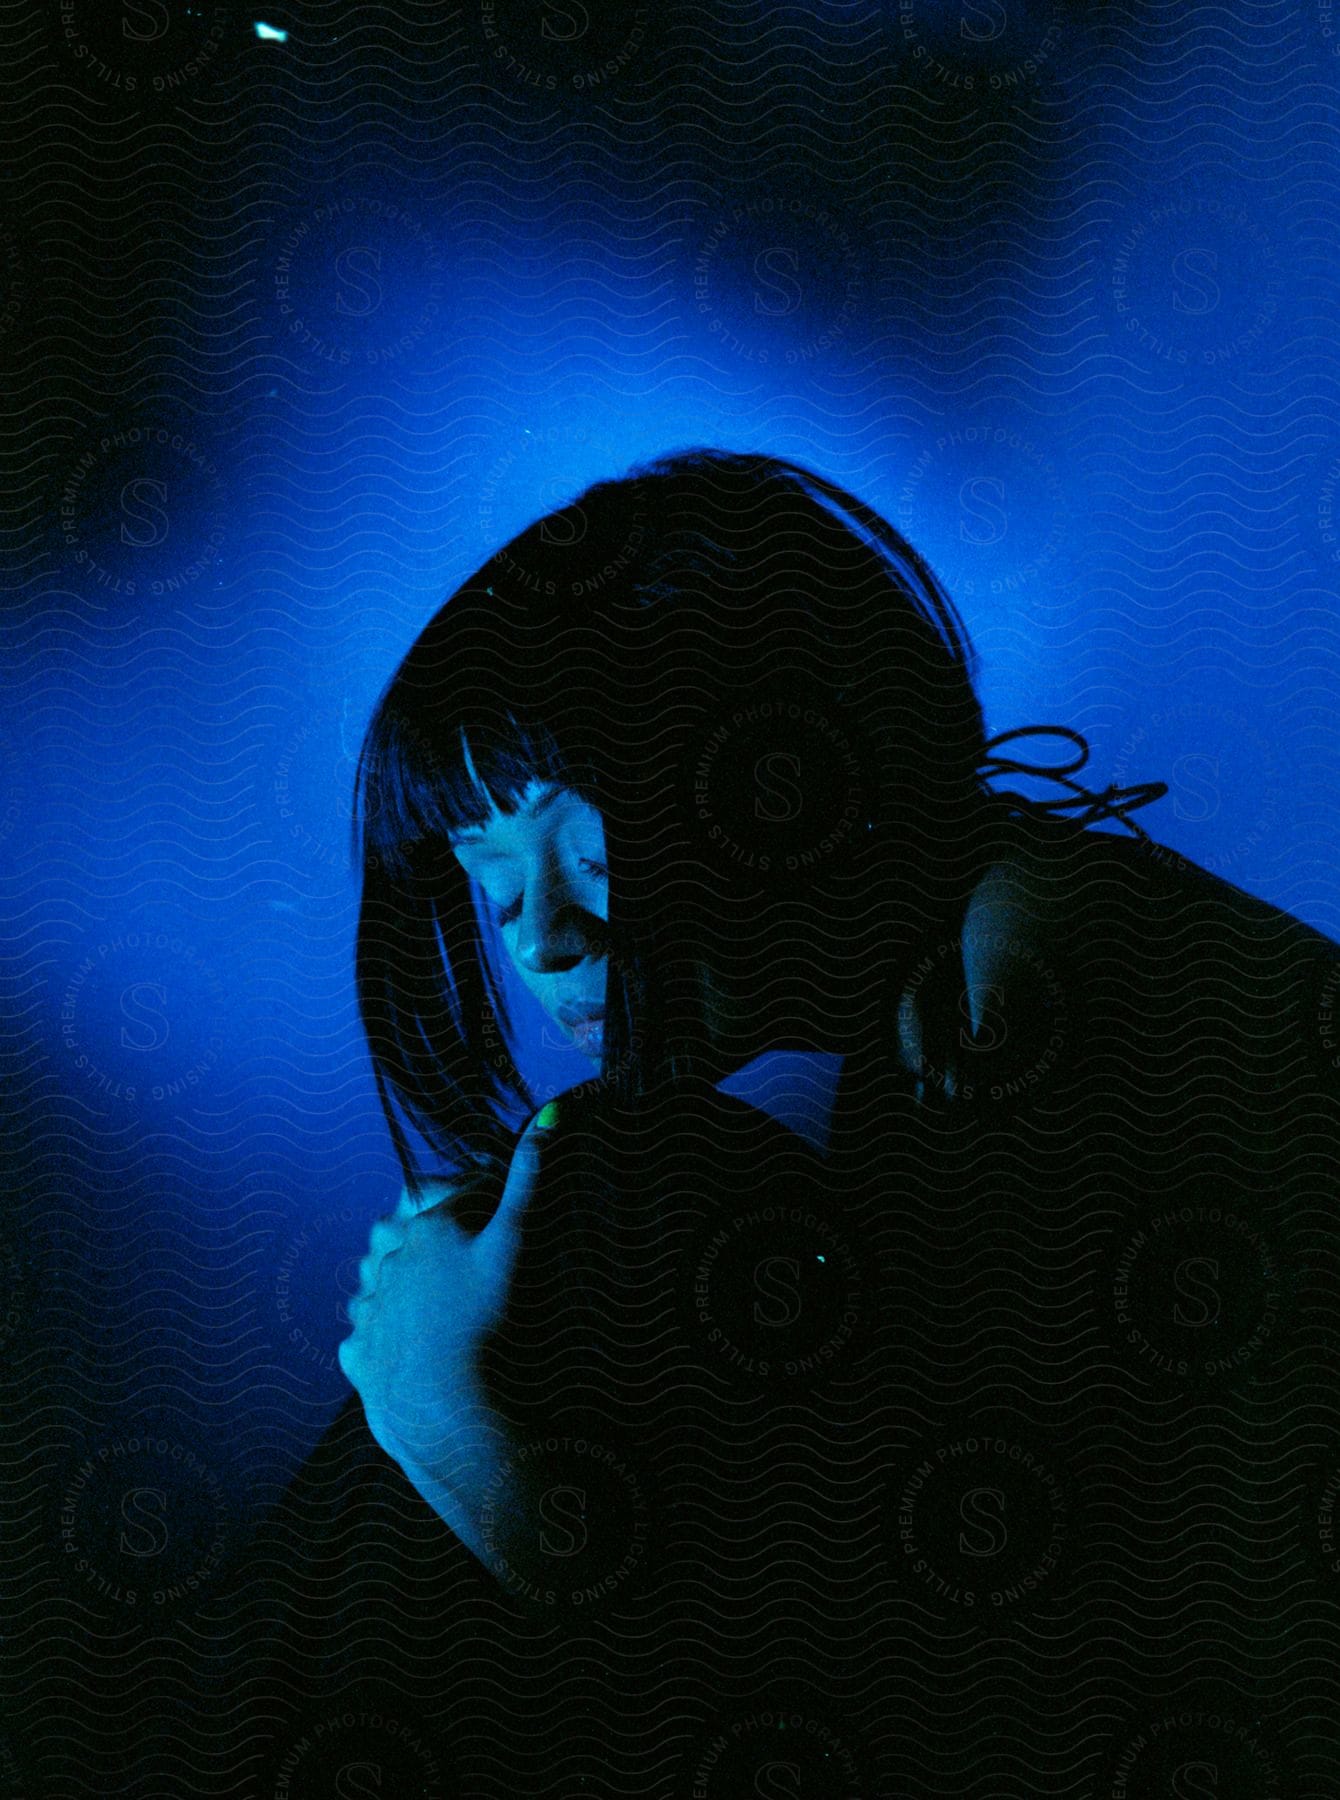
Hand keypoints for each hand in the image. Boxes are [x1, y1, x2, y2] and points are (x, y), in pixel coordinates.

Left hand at [336, 1104, 561, 1559]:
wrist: (441, 1400)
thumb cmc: (483, 1314)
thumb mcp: (512, 1241)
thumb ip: (527, 1179)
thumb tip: (550, 1114)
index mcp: (424, 1227)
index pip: (451, 1199)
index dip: (479, 1210)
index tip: (499, 1229)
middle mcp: (386, 1260)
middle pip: (411, 1236)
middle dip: (434, 1244)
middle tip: (470, 1271)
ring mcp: (368, 1308)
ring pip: (382, 1284)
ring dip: (404, 1290)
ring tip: (442, 1313)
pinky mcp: (358, 1352)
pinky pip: (369, 1335)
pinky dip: (385, 1338)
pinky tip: (414, 1351)